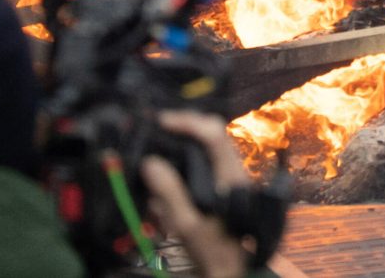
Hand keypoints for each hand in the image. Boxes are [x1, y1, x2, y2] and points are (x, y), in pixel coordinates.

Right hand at [139, 113, 255, 277]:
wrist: (229, 270)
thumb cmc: (210, 249)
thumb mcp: (186, 224)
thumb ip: (169, 192)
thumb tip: (150, 162)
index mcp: (229, 175)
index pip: (213, 133)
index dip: (187, 122)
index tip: (160, 121)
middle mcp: (234, 170)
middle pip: (213, 132)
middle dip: (185, 125)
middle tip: (156, 127)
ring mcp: (231, 176)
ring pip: (210, 145)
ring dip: (186, 138)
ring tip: (159, 139)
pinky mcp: (224, 185)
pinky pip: (207, 160)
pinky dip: (188, 155)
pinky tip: (168, 165)